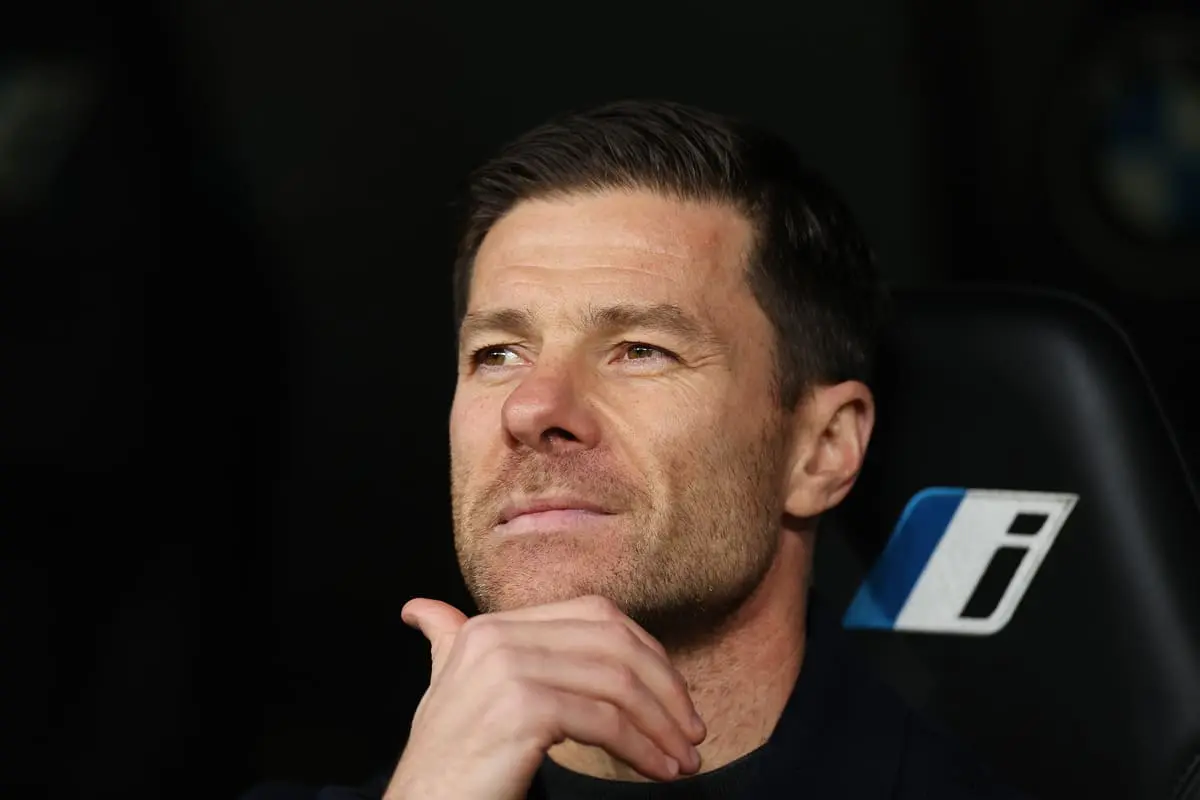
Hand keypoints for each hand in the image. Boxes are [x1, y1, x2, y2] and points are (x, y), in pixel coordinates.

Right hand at [382, 595, 706, 799]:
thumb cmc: (443, 761)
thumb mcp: (447, 688)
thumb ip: (448, 641)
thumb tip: (421, 610)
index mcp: (489, 626)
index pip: (595, 615)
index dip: (646, 651)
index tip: (671, 695)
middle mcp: (497, 636)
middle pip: (614, 642)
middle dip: (665, 686)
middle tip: (691, 731)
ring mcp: (508, 669)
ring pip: (617, 683)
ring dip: (662, 724)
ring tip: (684, 759)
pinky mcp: (522, 708)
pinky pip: (606, 721)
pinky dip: (643, 747)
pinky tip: (658, 769)